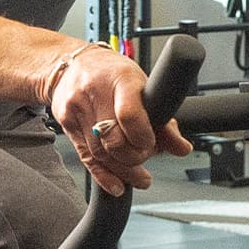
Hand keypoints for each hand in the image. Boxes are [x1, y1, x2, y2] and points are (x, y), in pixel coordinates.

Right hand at [48, 47, 193, 195]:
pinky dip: (103, 175)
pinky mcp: (66, 123)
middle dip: (134, 158)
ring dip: (122, 171)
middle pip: (114, 140)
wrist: (72, 64)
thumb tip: (181, 148)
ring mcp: (77, 109)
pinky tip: (116, 184)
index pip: (130, 115)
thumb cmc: (113, 74)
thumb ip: (164, 120)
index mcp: (121, 80)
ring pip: (100, 153)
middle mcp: (96, 93)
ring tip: (138, 177)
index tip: (152, 145)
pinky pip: (86, 157)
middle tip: (145, 158)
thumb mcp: (142, 86)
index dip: (143, 138)